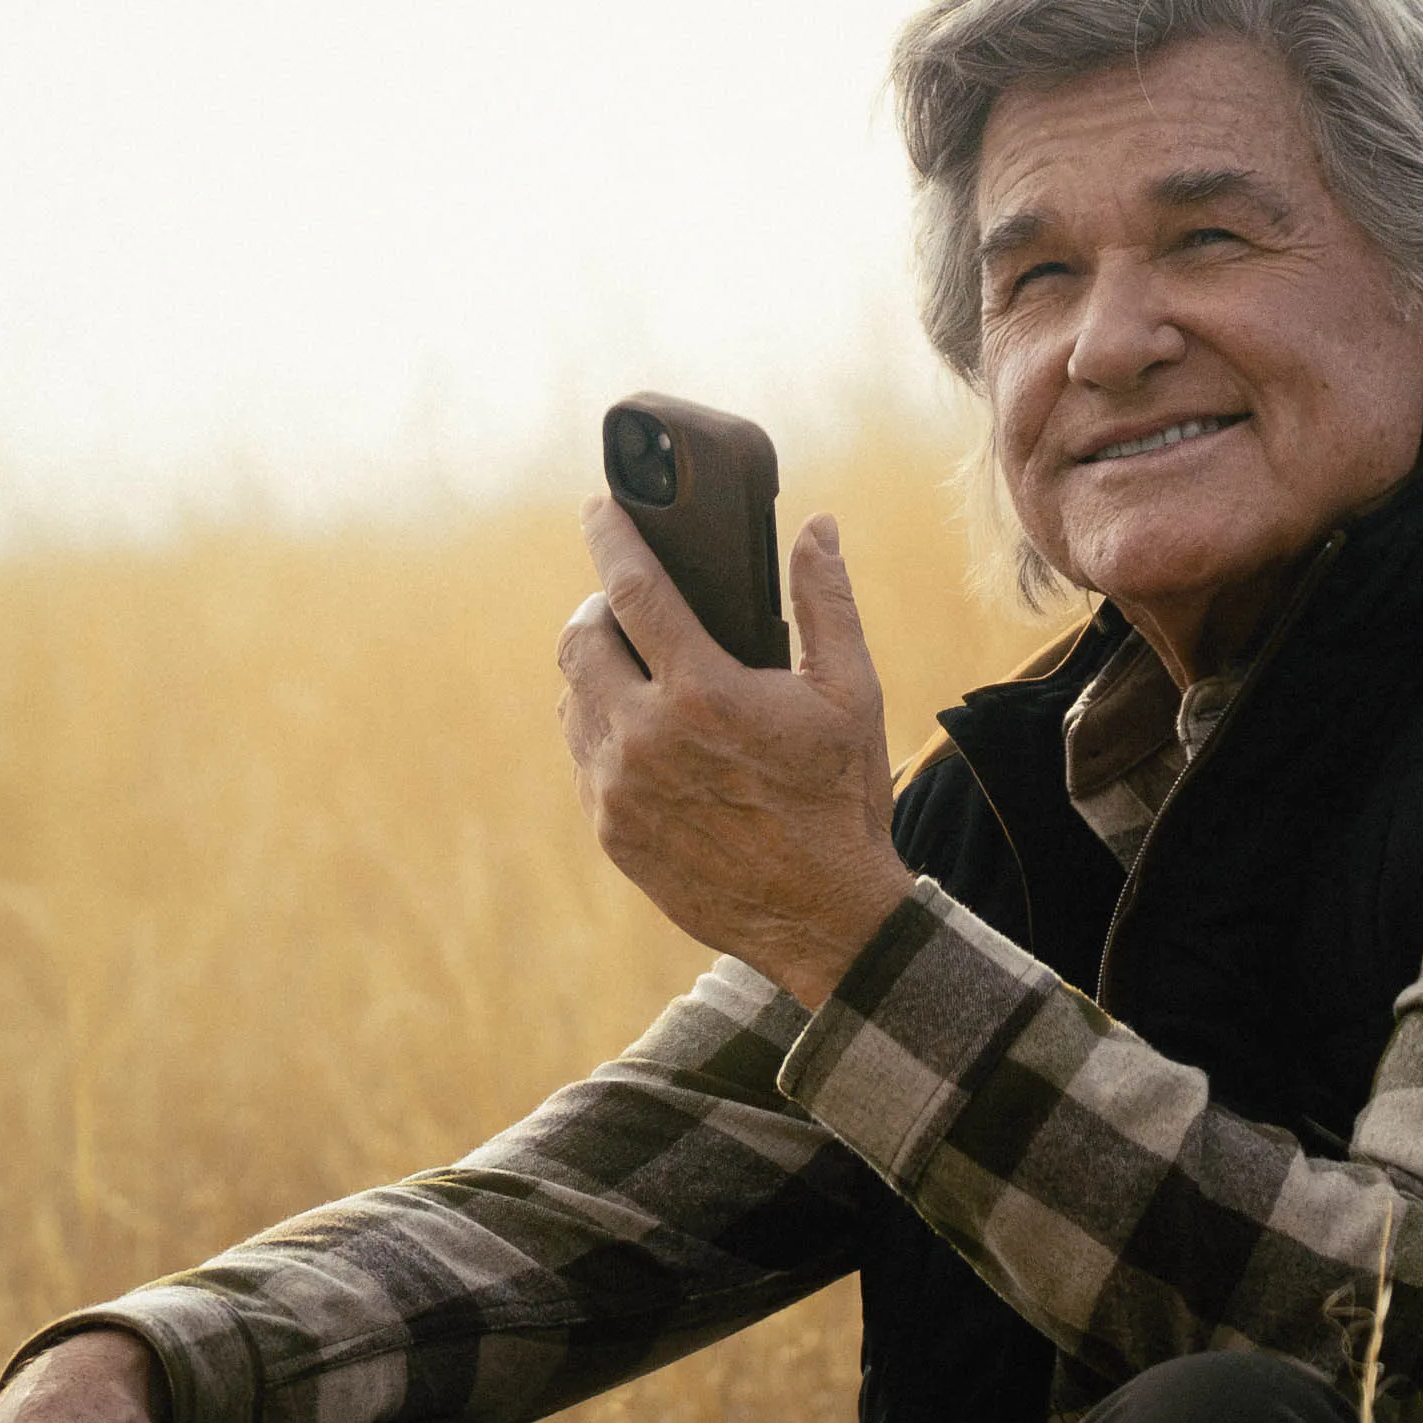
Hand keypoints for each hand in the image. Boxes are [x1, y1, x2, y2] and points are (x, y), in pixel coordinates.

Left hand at [560, 502, 913, 1006]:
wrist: (822, 916)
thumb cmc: (842, 799)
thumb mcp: (851, 694)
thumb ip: (825, 602)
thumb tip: (816, 527)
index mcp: (703, 692)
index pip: (632, 589)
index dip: (610, 537)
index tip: (597, 506)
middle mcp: (646, 737)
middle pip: (579, 639)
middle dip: (598, 607)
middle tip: (626, 603)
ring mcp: (619, 789)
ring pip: (572, 698)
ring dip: (594, 668)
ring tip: (633, 663)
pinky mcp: (610, 830)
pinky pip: (581, 755)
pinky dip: (600, 726)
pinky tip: (636, 726)